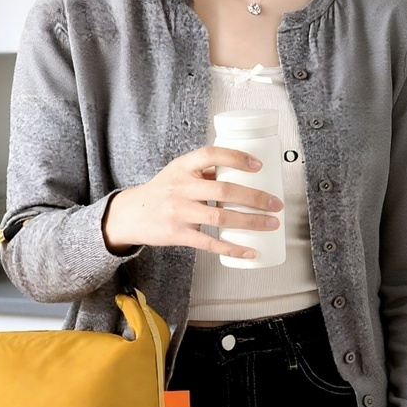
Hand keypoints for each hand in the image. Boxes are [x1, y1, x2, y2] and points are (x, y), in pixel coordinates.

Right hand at [102, 145, 282, 255]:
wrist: (131, 215)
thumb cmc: (160, 192)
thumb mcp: (177, 172)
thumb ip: (204, 171)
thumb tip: (242, 172)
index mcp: (183, 167)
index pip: (212, 155)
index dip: (237, 158)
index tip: (258, 166)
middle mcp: (181, 188)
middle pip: (224, 191)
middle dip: (255, 198)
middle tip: (276, 203)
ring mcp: (179, 212)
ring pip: (221, 218)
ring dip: (251, 222)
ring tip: (270, 224)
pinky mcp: (178, 234)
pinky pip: (209, 243)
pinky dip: (232, 249)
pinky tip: (249, 251)